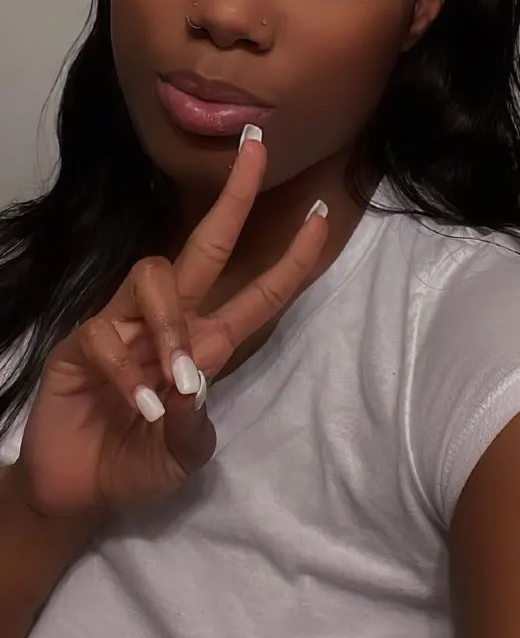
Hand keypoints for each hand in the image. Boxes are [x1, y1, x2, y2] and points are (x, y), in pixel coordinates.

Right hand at [15, 134, 327, 516]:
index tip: (323, 214)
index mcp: (206, 344)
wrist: (78, 490)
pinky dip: (128, 374)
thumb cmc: (138, 463)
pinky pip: (106, 337)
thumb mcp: (184, 456)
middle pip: (205, 245)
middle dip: (233, 197)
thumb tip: (193, 387)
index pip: (256, 292)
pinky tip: (138, 408)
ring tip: (178, 380)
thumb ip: (193, 429)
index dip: (291, 257)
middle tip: (256, 147)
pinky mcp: (81, 345)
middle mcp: (168, 324)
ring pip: (154, 276)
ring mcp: (122, 327)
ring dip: (172, 325)